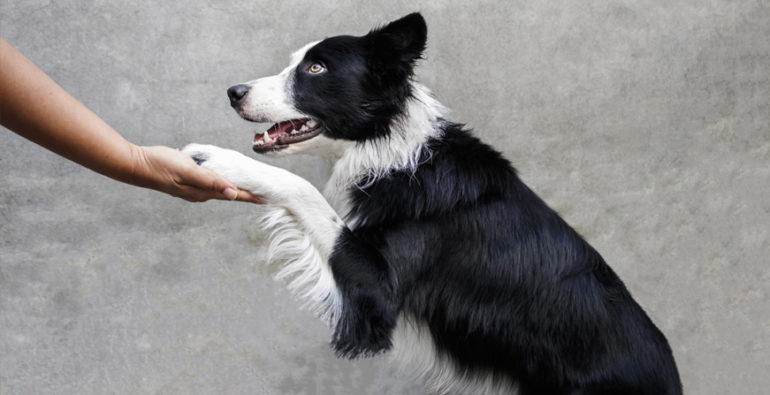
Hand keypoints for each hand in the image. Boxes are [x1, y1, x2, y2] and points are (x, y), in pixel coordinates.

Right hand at [132, 145, 260, 202]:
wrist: (137, 165)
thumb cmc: (161, 166)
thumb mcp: (189, 171)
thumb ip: (211, 181)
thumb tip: (233, 192)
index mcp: (202, 192)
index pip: (233, 195)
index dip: (250, 196)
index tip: (267, 198)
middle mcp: (199, 193)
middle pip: (229, 193)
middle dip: (246, 193)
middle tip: (263, 191)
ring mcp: (192, 188)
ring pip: (219, 188)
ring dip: (234, 186)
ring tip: (249, 184)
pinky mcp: (187, 180)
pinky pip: (209, 181)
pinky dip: (220, 179)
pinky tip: (223, 174)